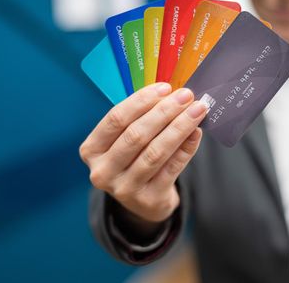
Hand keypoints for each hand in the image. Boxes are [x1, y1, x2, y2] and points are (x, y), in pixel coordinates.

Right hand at [80, 83, 206, 223]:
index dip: (141, 101)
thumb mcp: (124, 140)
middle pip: (136, 135)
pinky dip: (186, 148)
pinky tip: (196, 132)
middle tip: (186, 96)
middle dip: (164, 112)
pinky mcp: (149, 199)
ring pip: (155, 152)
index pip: (116, 119)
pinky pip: (172, 168)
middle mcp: (103, 171)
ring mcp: (125, 188)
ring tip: (197, 110)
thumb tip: (172, 94)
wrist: (144, 200)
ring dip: (179, 127)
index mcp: (92, 149)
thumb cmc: (134, 159)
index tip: (165, 87)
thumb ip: (141, 118)